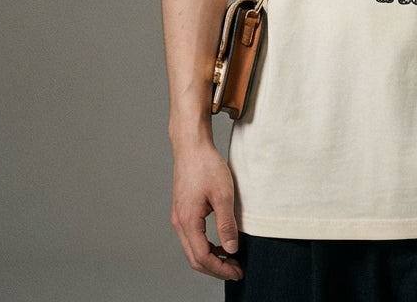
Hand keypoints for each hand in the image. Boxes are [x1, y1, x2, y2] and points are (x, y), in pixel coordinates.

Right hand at [170, 140, 242, 281]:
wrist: (192, 145)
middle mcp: (179, 223)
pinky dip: (206, 246)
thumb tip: (231, 249)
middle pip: (195, 258)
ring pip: (192, 249)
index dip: (221, 269)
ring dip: (211, 258)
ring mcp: (178, 217)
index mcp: (187, 221)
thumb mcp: (223, 195)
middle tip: (236, 270)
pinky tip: (220, 243)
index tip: (238, 272)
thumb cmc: (206, 165)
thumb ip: (226, 224)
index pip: (202, 258)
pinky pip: (192, 237)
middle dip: (216, 268)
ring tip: (231, 258)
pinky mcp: (182, 211)